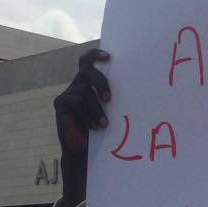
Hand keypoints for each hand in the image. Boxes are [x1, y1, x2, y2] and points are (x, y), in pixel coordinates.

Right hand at [54, 48, 111, 206]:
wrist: (86, 151)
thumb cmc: (105, 130)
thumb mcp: (114, 111)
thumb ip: (119, 98)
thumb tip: (145, 88)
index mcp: (91, 81)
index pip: (89, 60)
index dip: (96, 55)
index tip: (109, 57)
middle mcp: (79, 83)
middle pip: (86, 69)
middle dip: (99, 81)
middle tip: (109, 98)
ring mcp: (69, 92)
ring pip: (85, 92)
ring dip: (96, 109)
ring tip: (105, 125)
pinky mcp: (61, 103)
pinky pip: (75, 103)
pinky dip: (87, 115)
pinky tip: (94, 127)